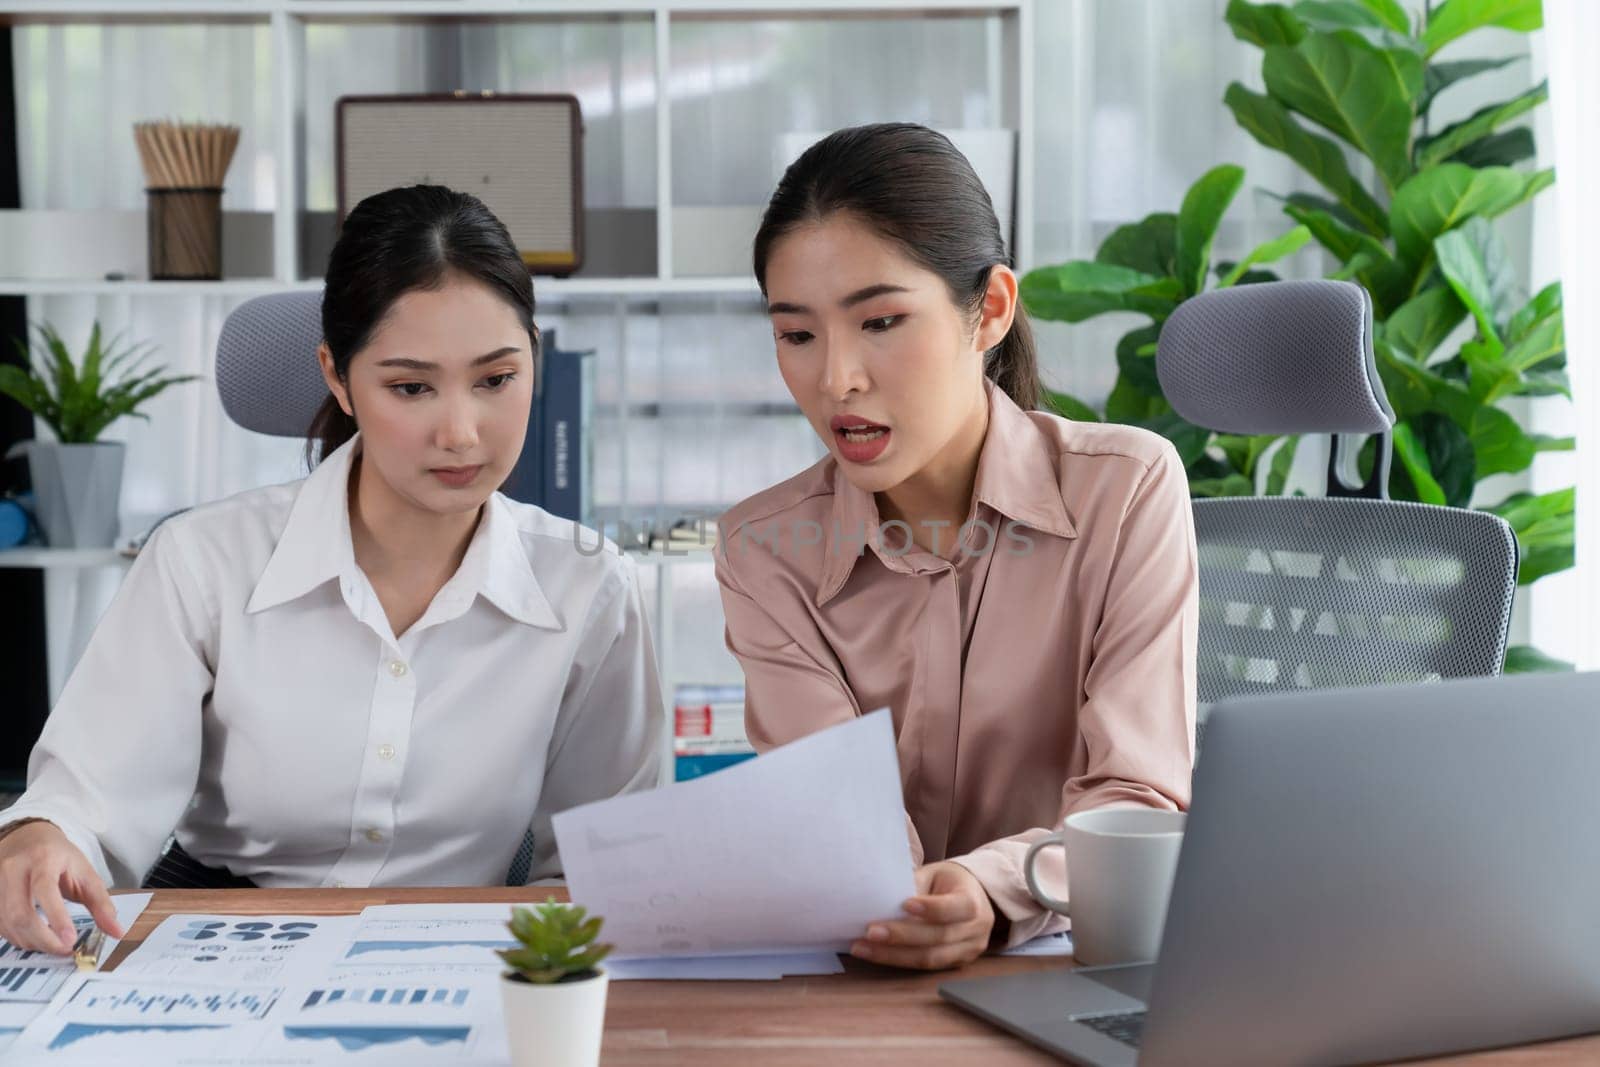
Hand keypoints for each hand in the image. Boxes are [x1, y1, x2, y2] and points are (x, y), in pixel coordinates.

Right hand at [0, 821, 123, 954]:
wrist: (27, 838)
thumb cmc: (59, 857)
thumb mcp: (86, 872)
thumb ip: (101, 903)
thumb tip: (117, 932)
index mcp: (43, 858)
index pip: (45, 889)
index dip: (57, 916)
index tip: (70, 939)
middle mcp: (14, 869)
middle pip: (20, 912)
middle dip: (43, 939)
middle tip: (65, 949)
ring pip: (8, 923)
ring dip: (31, 942)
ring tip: (53, 945)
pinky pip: (0, 926)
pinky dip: (19, 938)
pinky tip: (35, 939)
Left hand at [849, 860, 995, 970]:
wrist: (973, 897)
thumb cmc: (948, 882)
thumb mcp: (934, 873)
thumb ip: (914, 884)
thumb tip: (879, 895)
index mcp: (973, 900)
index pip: (953, 907)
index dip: (930, 909)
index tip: (905, 905)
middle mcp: (975, 930)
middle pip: (937, 937)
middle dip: (901, 937)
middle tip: (870, 932)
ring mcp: (968, 951)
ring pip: (929, 959)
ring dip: (892, 955)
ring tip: (863, 948)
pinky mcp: (955, 965)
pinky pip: (925, 967)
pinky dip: (898, 960)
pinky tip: (875, 954)